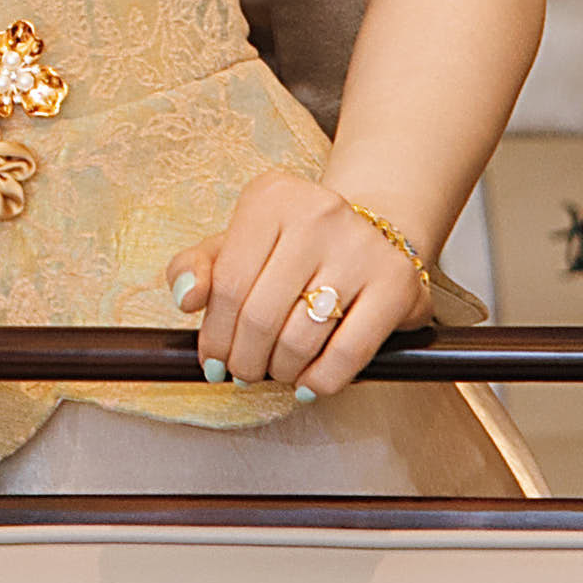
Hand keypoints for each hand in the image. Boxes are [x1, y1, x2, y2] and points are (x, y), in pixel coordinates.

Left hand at [171, 168, 429, 395]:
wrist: (374, 234)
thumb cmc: (293, 247)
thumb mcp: (239, 243)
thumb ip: (198, 267)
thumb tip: (185, 298)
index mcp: (272, 198)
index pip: (227, 283)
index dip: (214, 334)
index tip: (212, 361)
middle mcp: (319, 213)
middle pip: (260, 314)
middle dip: (244, 359)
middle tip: (244, 373)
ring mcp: (361, 247)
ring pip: (300, 337)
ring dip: (280, 370)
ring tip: (276, 372)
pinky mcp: (397, 283)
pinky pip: (348, 352)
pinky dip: (322, 380)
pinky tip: (309, 385)